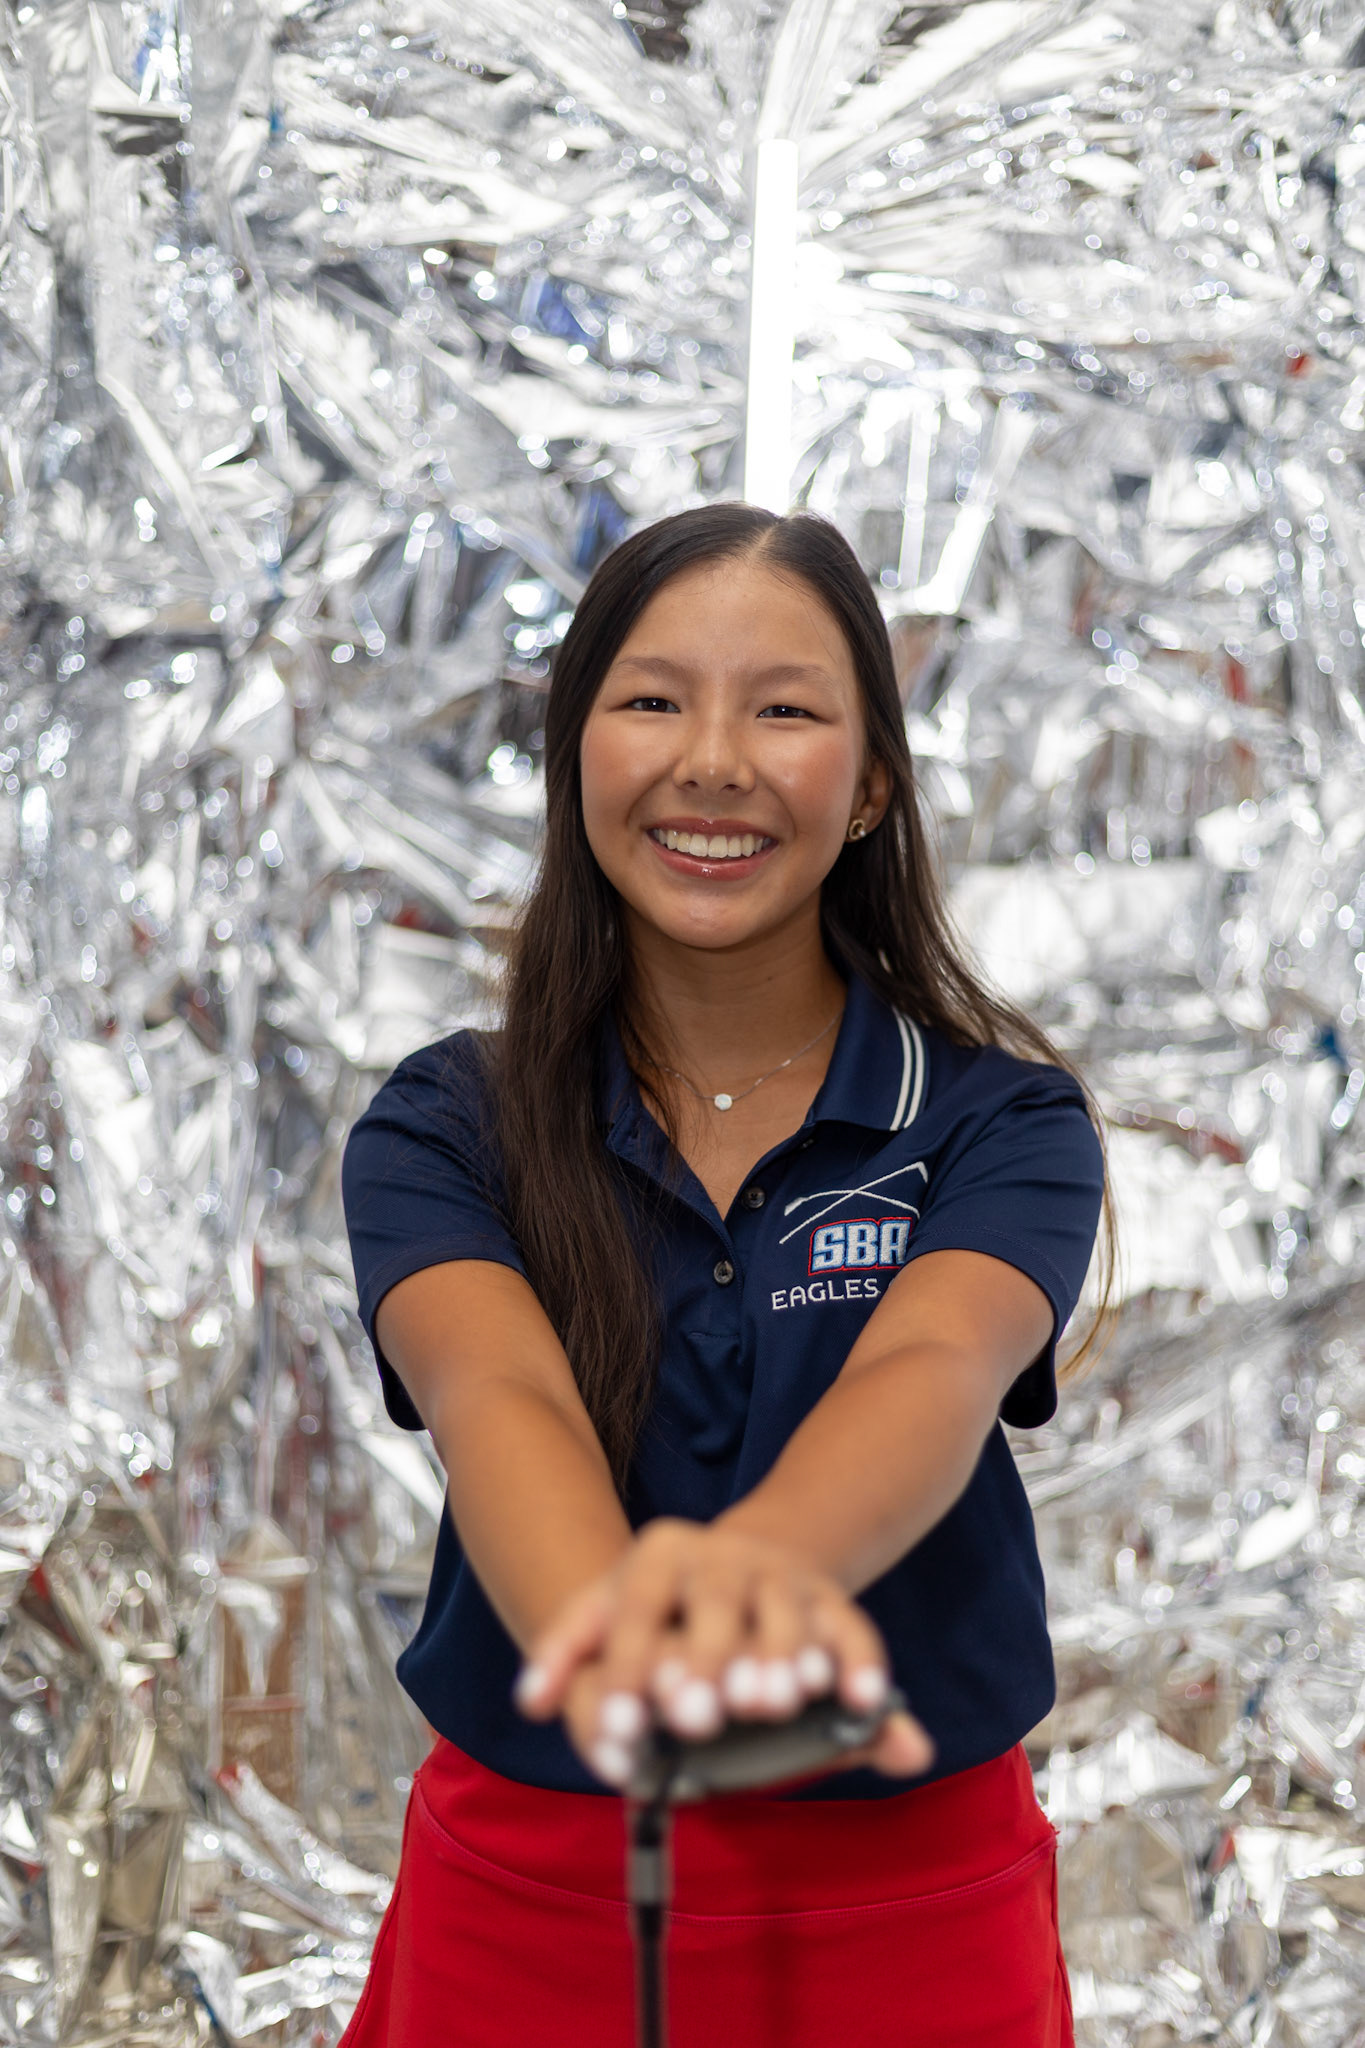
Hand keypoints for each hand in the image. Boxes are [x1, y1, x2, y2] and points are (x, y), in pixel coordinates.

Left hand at [513, 1517, 932, 1787]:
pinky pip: (851, 1627)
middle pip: (711, 1603)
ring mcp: (778, 1573)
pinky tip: (864, 1702)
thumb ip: (564, 1658)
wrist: (721, 1560)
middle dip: (703, 1663)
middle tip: (692, 1717)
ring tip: (775, 1704)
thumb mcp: (601, 1613)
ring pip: (782, 1612)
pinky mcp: (828, 1598)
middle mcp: (720, 1556)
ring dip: (780, 1658)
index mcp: (657, 1556)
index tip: (614, 1730)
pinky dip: (860, 1664)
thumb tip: (532, 1704)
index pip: (633, 1609)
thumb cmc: (650, 1604)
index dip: (622, 1670)